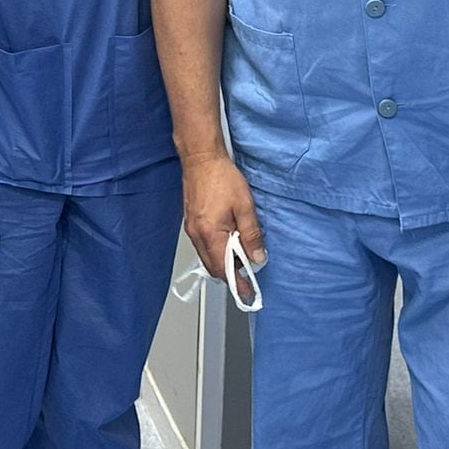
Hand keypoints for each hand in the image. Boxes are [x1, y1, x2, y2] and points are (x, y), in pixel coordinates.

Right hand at [181, 151, 265, 303]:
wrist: (200, 158)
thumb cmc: (220, 177)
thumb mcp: (244, 206)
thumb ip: (251, 234)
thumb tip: (257, 257)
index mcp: (210, 234)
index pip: (223, 268)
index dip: (237, 282)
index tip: (247, 290)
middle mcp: (197, 235)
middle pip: (214, 266)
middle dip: (231, 272)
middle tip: (249, 270)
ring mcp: (192, 229)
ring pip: (208, 256)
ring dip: (224, 259)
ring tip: (242, 251)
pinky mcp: (192, 222)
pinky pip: (204, 244)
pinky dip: (217, 248)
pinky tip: (229, 238)